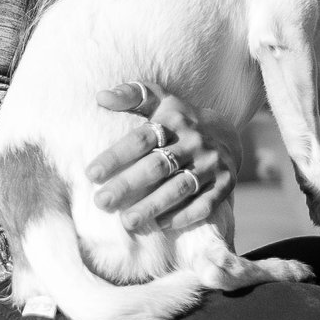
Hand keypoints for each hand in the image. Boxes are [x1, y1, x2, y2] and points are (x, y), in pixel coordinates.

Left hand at [84, 109, 231, 240]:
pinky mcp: (225, 184)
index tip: (91, 174)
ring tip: (127, 221)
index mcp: (174, 121)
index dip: (116, 157)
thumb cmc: (180, 120)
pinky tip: (160, 225)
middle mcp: (194, 142)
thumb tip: (101, 97)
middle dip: (128, 185)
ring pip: (179, 188)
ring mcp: (211, 164)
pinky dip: (183, 216)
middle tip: (102, 202)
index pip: (141, 139)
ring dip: (152, 206)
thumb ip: (131, 95)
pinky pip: (204, 204)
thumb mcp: (160, 101)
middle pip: (158, 166)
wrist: (227, 135)